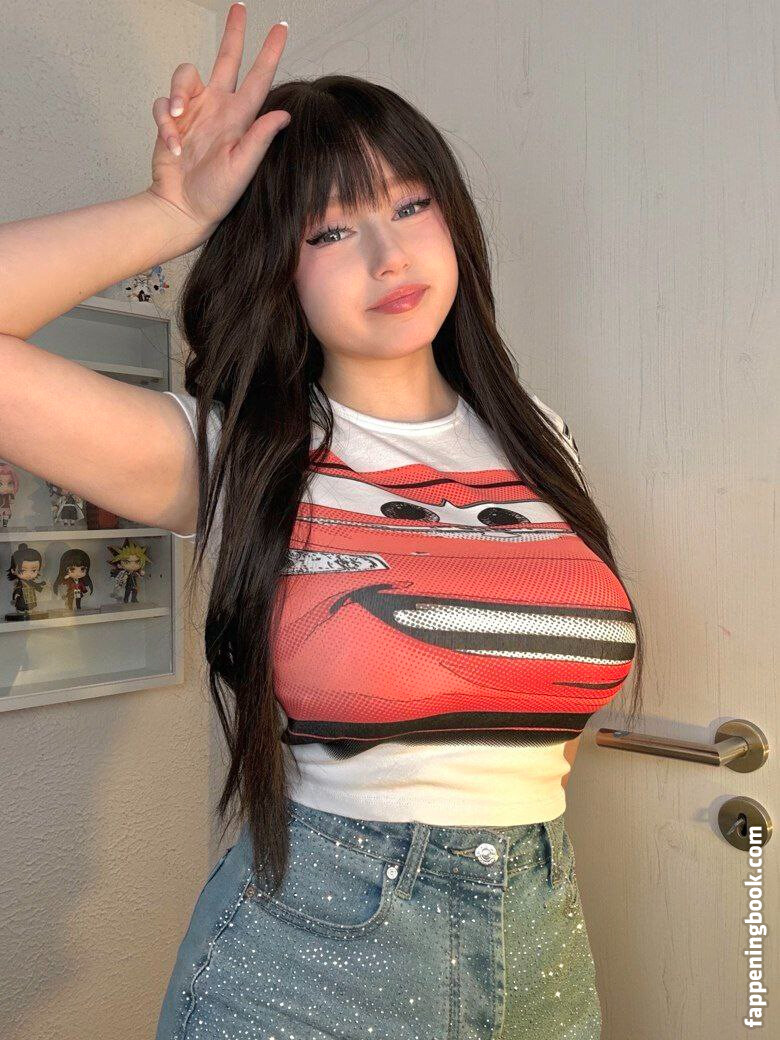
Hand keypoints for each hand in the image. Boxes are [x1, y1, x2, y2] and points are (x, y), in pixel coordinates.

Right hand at [146, 4, 289, 239]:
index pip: (259, 78)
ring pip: (185, 75)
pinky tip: (173, 145)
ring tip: (178, 118)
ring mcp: (194, 112)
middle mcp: (219, 109)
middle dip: (233, 34)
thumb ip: (260, 139)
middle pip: (226, 60)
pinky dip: (164, 121)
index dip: (269, 53)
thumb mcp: (242, 168)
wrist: (183, 209)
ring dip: (178, 91)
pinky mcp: (171, 121)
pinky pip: (163, 104)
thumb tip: (285, 113)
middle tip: (239, 7)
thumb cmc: (216, 196)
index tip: (281, 28)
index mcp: (240, 119)